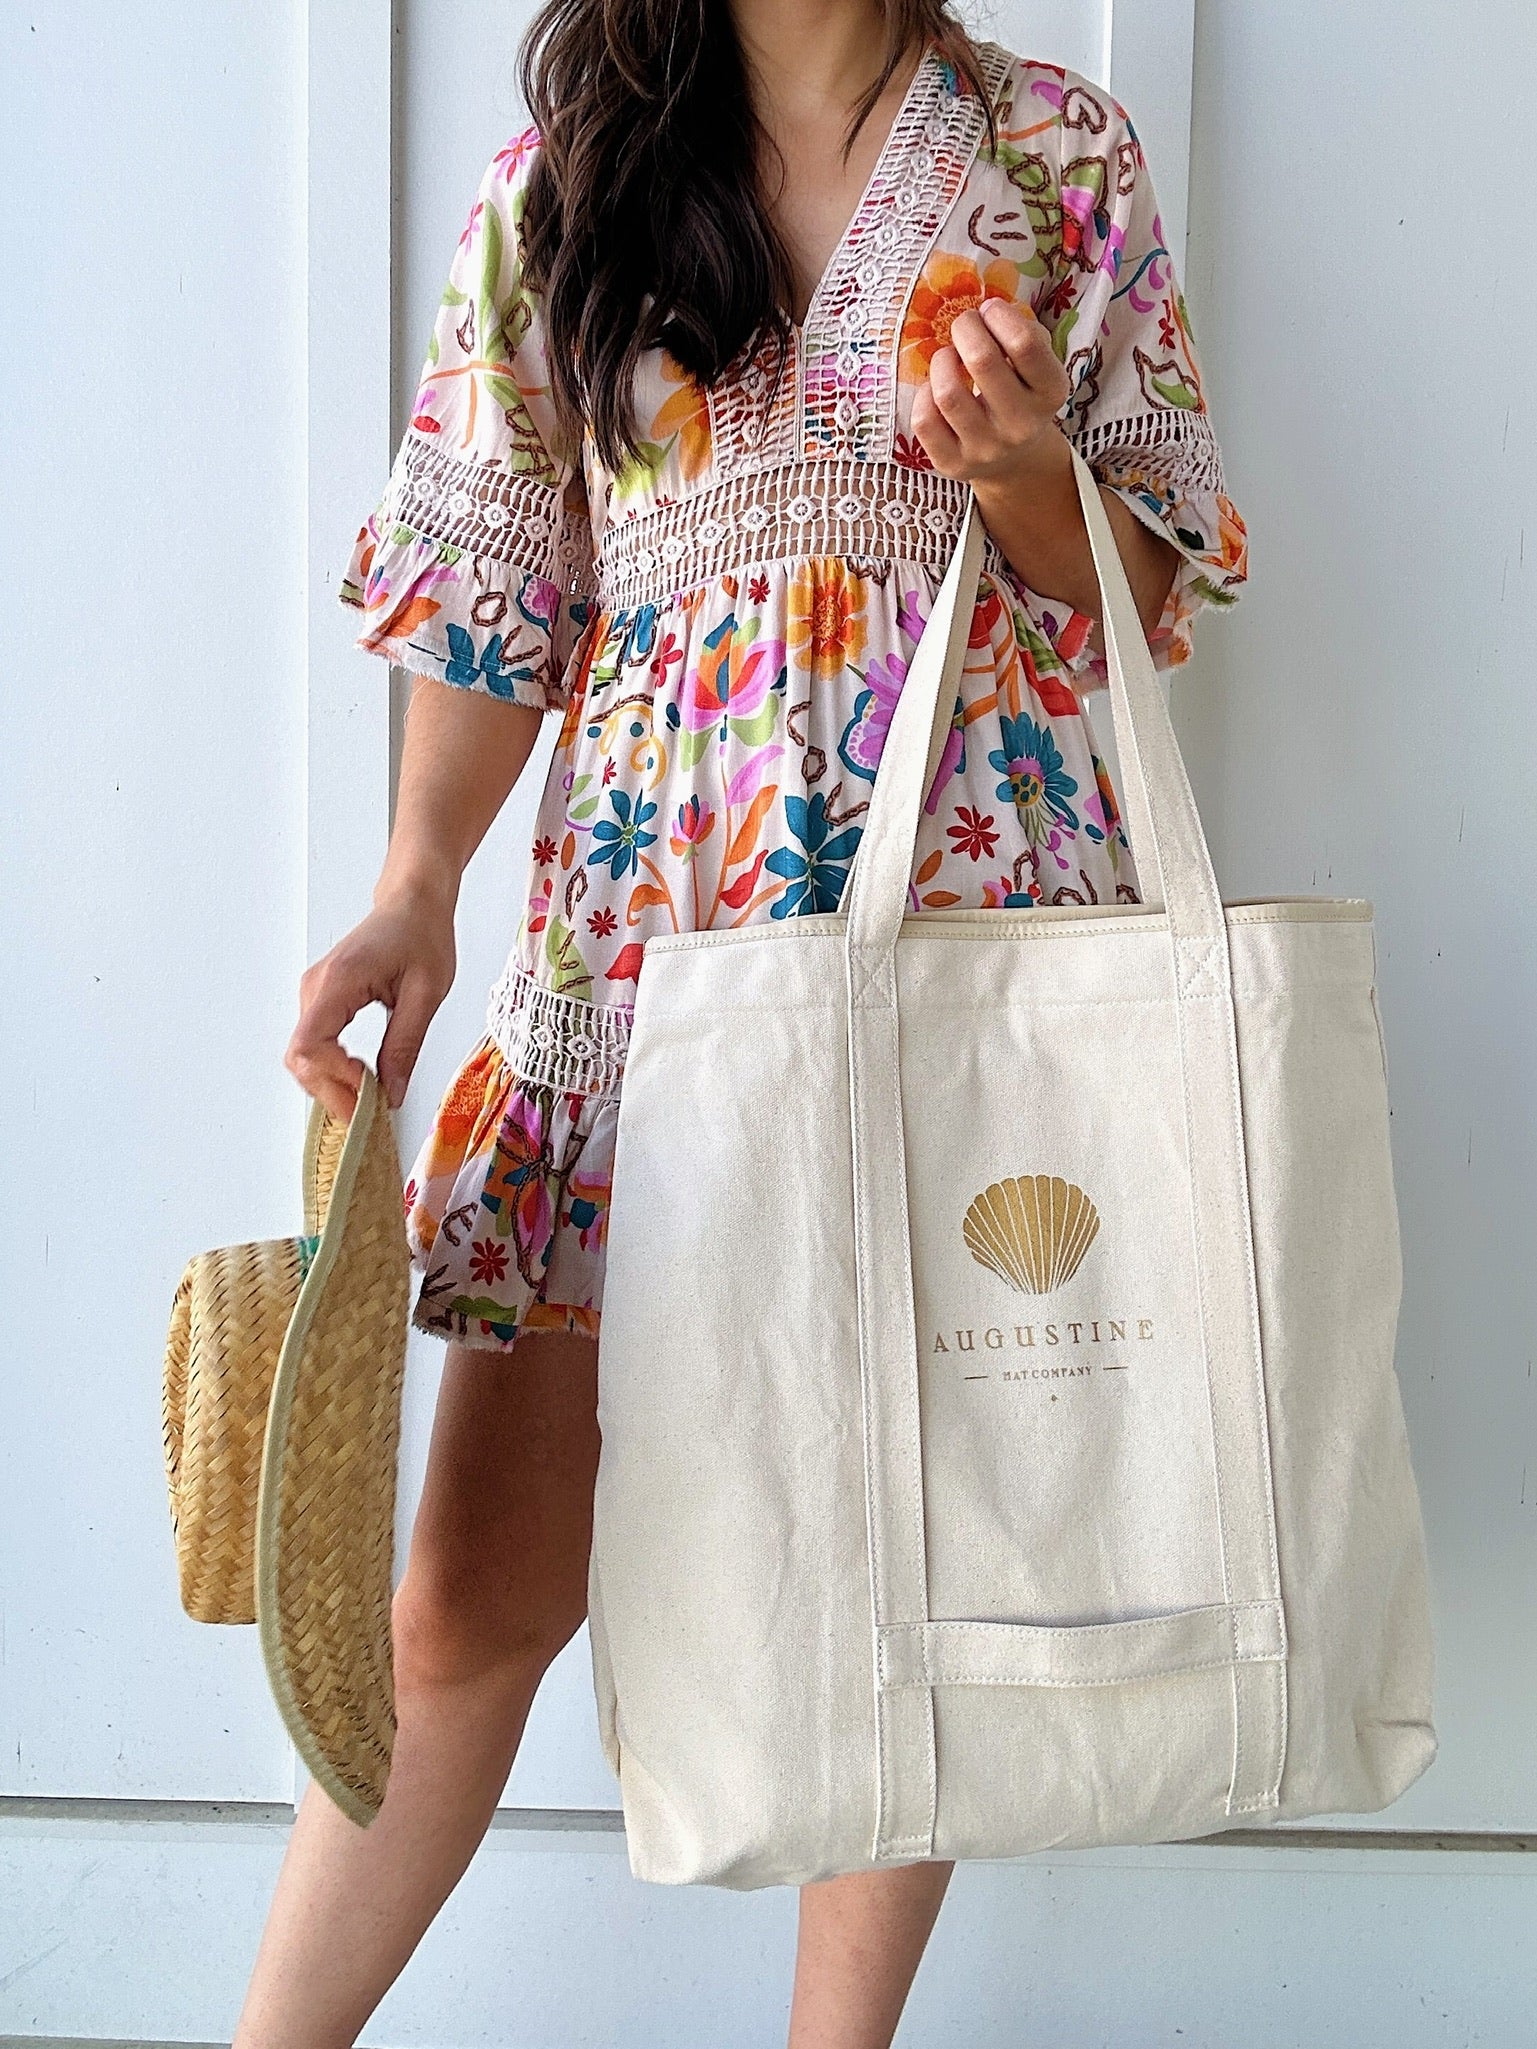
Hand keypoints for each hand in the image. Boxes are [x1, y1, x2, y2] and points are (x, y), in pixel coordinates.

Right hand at [285, 877, 456, 1120]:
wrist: (412, 903)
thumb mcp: (426, 994)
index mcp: (339, 981)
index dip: (335, 1078)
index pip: (311, 1044)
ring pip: (304, 1056)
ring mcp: (314, 994)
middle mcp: (315, 988)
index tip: (369, 1094)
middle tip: (370, 1115)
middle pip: (300, 1058)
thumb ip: (405, 1045)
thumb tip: (390, 1093)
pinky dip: (334, 1069)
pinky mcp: (322, 1001)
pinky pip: (315, 1046)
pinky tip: (361, 1079)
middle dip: (332, 1092)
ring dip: (332, 1084)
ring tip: (369, 1099)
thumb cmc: (421, 934)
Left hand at [910, 297, 1071, 486]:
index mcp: (1050, 393)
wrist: (1013, 460)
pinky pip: (924, 420)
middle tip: (964, 326)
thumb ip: (1024, 332)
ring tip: (948, 358)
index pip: (1024, 344)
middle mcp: (1022, 425)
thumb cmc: (1021, 393)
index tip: (989, 311)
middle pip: (982, 359)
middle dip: (965, 328)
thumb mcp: (1038, 363)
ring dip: (942, 361)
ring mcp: (986, 449)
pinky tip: (936, 391)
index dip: (999, 316)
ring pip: (947, 392)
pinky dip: (923, 395)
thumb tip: (986, 313)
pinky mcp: (953, 464)